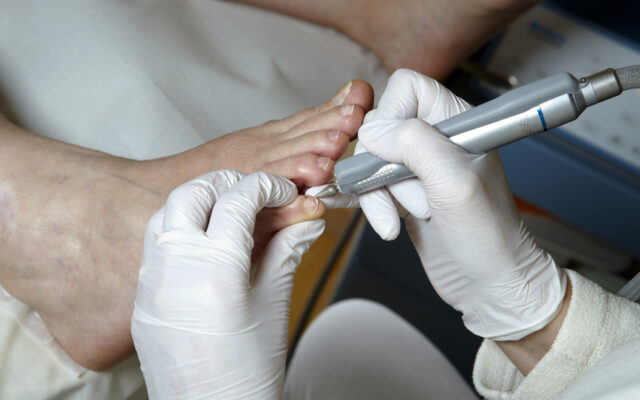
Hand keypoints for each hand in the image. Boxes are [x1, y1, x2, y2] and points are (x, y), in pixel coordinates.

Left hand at [131, 170, 324, 398]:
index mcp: (213, 273)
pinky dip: (185, 228)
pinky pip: (158, 243)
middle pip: (192, 194)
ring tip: (234, 214)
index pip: (237, 200)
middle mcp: (173, 271)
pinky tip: (211, 242)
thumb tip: (305, 222)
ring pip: (167, 213)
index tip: (285, 194)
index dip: (267, 187)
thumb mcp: (274, 306)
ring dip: (201, 202)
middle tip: (258, 194)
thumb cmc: (247, 375)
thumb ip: (287, 252)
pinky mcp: (143, 297)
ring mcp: (151, 283)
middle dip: (228, 184)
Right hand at [326, 69, 565, 339]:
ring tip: (400, 220)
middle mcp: (435, 138)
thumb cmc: (488, 236)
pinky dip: (367, 204)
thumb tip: (372, 130)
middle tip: (411, 196)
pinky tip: (381, 223)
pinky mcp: (403, 192)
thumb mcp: (455, 184)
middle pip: (380, 126)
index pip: (406, 88)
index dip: (390, 115)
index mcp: (457, 121)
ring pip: (370, 159)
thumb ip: (415, 145)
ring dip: (377, 194)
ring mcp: (417, 167)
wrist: (489, 286)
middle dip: (383, 167)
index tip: (390, 152)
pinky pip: (369, 185)